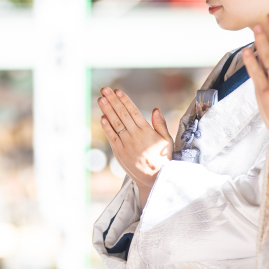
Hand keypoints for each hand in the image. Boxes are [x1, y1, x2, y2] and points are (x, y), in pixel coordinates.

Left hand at [98, 87, 173, 204]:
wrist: (156, 178)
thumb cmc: (163, 157)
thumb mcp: (167, 139)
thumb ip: (160, 124)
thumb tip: (155, 109)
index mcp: (147, 131)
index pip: (133, 111)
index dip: (125, 100)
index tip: (118, 91)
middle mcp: (135, 136)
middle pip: (122, 114)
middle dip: (113, 101)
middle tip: (105, 89)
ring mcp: (126, 144)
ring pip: (115, 124)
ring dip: (107, 110)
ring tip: (101, 99)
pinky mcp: (120, 152)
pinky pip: (112, 137)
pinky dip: (107, 127)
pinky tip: (103, 118)